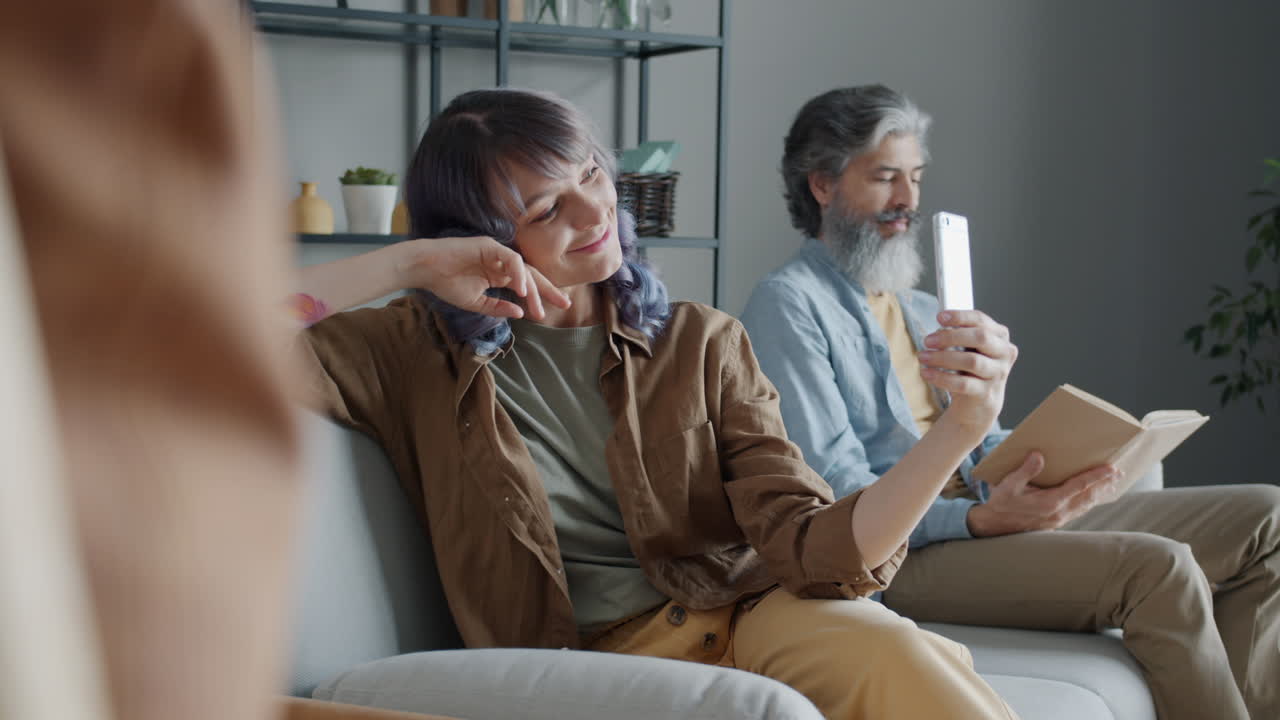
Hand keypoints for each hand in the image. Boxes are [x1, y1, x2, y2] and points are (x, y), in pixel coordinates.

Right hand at [398, 236, 569, 319]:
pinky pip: (511, 259)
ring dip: (533, 290)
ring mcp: (496, 252)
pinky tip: (521, 290)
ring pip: (523, 270)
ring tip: (537, 308)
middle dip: (548, 290)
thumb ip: (497, 308)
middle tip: (565, 303)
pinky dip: (518, 274)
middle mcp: (501, 262)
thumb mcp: (476, 303)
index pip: (525, 284)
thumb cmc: (446, 284)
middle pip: (531, 275)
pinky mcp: (489, 245)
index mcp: (498, 274)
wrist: (424, 270)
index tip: (553, 311)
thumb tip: (519, 313)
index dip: (541, 296)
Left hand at [918, 310, 1016, 434]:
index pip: (982, 320)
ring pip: (972, 361)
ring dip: (942, 358)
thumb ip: (959, 334)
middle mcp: (1004, 354)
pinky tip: (926, 374)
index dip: (960, 317)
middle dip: (951, 337)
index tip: (939, 317)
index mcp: (1000, 337)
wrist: (978, 403)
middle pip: (980, 337)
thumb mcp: (968, 348)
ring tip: (923, 357)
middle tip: (928, 340)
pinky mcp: (987, 393)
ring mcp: (998, 374)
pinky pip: (963, 384)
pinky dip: (941, 378)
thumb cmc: (970, 369)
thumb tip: (940, 324)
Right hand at [966, 451, 1123, 536]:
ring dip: (1099, 494)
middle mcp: (1058, 512)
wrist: (994, 526)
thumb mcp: (1008, 485)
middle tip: (1118, 473)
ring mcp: (1058, 519)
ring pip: (1085, 505)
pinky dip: (1089, 502)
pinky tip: (1092, 498)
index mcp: (1049, 502)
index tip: (1111, 469)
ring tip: (1111, 484)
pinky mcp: (1056, 522)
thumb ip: (1025, 471)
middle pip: (1088, 496)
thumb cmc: (1000, 503)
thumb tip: (1038, 456)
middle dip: (1104, 484)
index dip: (1096, 477)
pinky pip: (1079, 511)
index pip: (1079, 486)